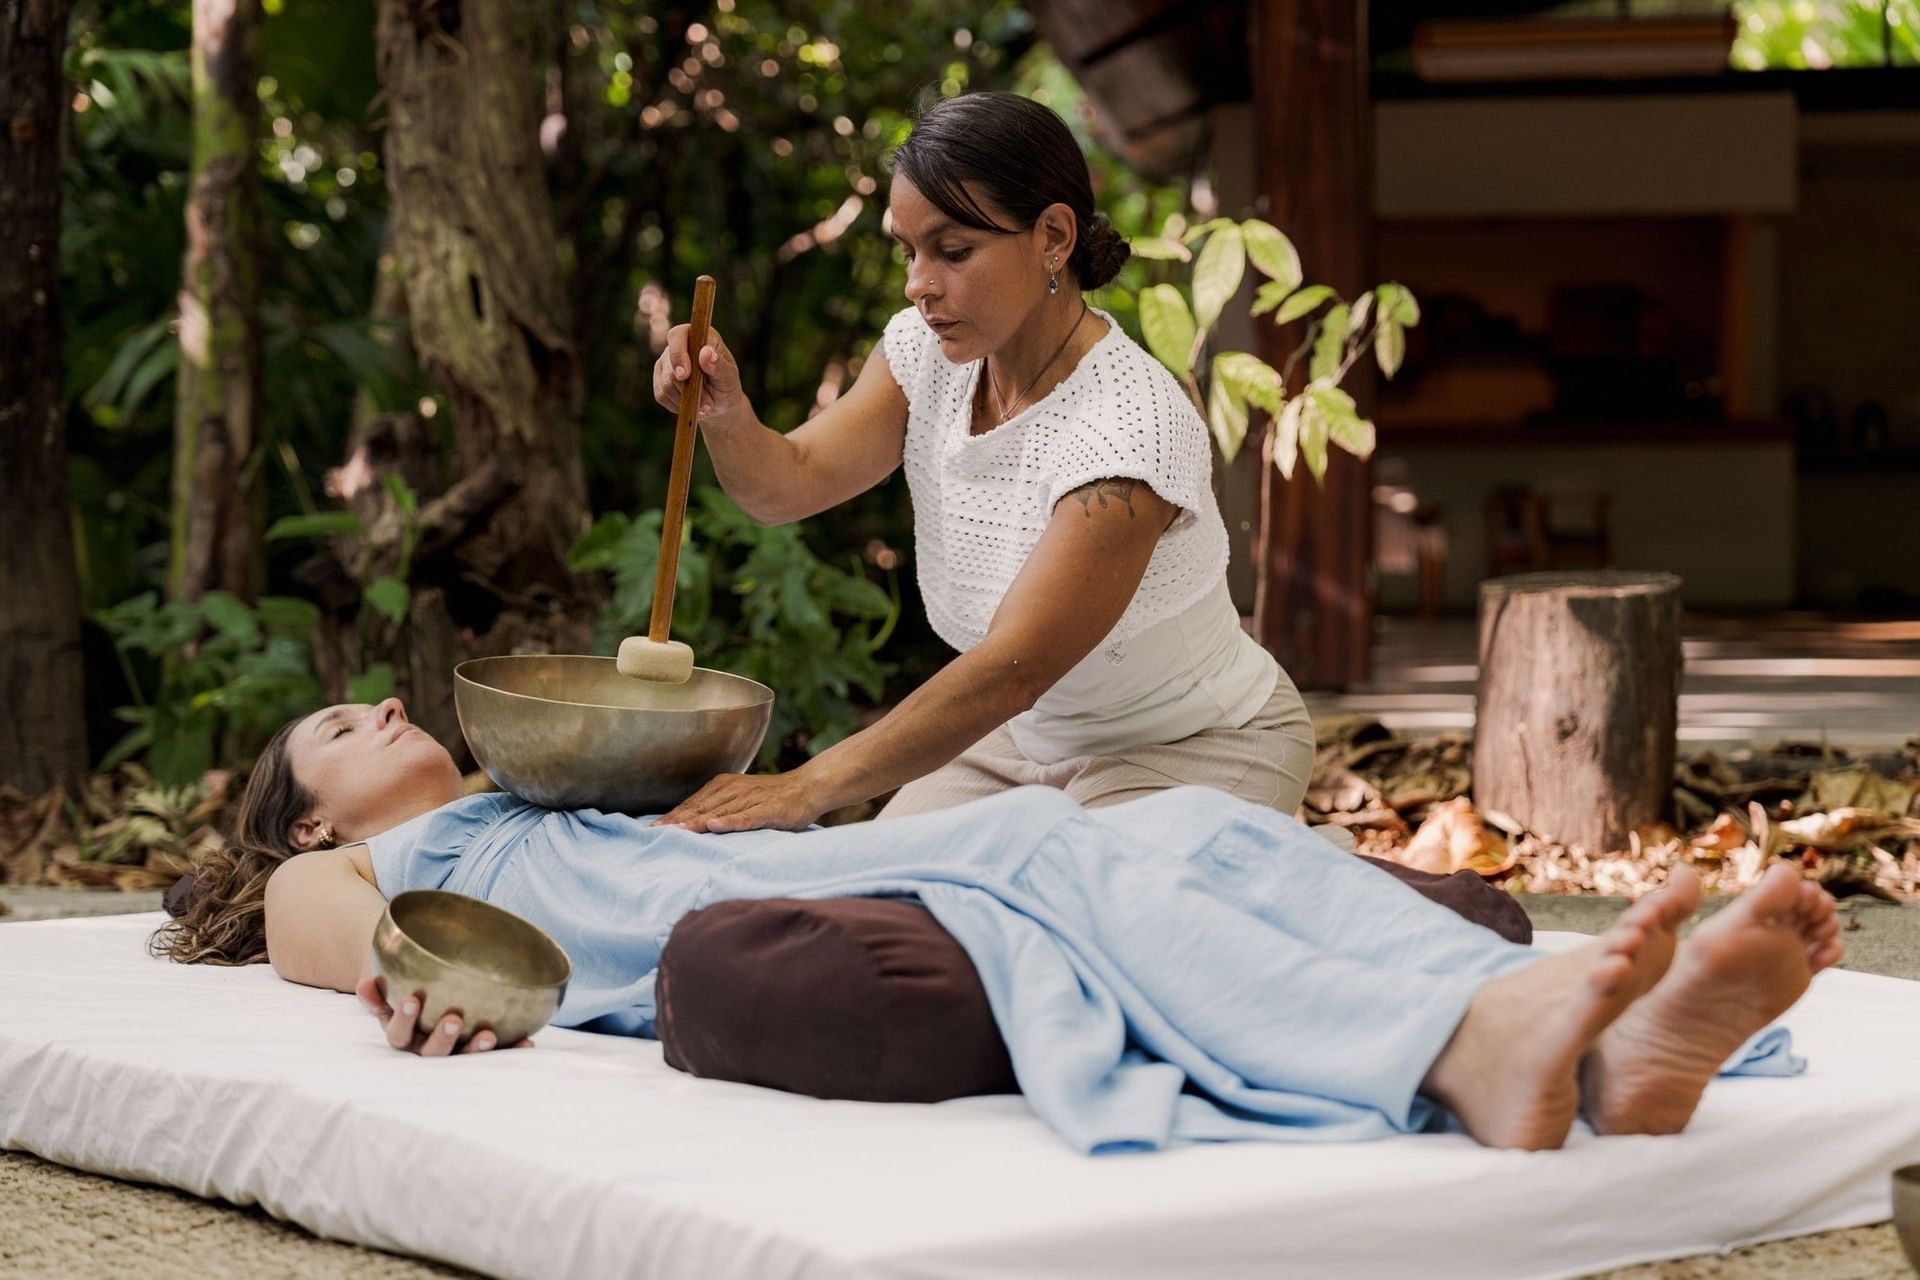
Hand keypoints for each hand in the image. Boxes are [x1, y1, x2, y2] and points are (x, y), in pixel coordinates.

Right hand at [356, 973, 532, 1056]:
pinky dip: (511, 1049)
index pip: (398, 1033)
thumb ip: (377, 988)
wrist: (421, 993)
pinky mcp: (478, 1051)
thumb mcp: (387, 987)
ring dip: (475, 1049)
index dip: (403, 1020)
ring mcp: (454, 1053)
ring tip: (488, 1035)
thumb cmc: (404, 988)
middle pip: (431, 1053)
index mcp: (403, 1035)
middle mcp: (426, 1049)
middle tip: (453, 1019)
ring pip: (462, 1058)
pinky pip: (496, 1055)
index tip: (411, 1001)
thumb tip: (365, 983)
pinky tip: (527, 1043)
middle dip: (442, 1038)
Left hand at [651, 771, 826, 832]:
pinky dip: (730, 821)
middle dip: (677, 821)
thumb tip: (693, 823)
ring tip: (677, 831)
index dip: (673, 816)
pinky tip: (715, 826)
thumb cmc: (772, 798)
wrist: (808, 787)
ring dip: (697, 822)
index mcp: (724, 786)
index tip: (653, 829)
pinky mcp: (769, 809)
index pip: (693, 803)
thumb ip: (719, 808)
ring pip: (719, 812)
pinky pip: (747, 816)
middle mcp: (734, 790)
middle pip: (701, 807)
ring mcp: (751, 799)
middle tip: (655, 833)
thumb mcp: (741, 798)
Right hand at [652, 322, 748, 428]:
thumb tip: (706, 352)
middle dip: (688, 388)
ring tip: (705, 406)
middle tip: (708, 404)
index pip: (678, 335)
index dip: (678, 354)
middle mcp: (679, 345)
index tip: (684, 375)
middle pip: (670, 364)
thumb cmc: (727, 385)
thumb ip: (719, 365)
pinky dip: (678, 405)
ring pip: (666, 383)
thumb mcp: (729, 378)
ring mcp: (666, 361)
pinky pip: (662, 395)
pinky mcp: (659, 380)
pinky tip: (692, 406)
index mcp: (698, 335)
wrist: (720, 404)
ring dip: (686, 400)